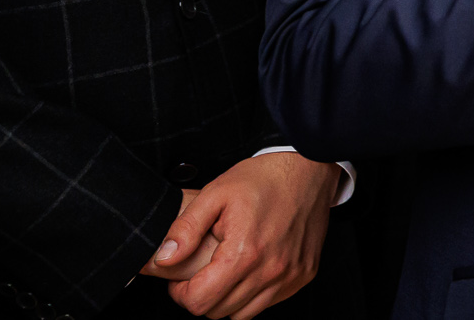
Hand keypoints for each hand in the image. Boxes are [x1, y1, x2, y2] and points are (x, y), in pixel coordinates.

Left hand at [141, 153, 339, 316]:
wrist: (309, 168)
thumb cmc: (263, 178)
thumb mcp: (215, 194)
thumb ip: (185, 229)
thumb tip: (163, 259)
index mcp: (245, 253)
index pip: (199, 302)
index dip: (181, 293)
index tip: (181, 279)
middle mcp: (271, 270)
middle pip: (219, 312)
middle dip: (203, 296)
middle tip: (202, 272)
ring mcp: (290, 275)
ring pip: (243, 314)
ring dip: (228, 299)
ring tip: (226, 271)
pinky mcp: (304, 275)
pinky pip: (269, 303)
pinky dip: (254, 294)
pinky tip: (251, 269)